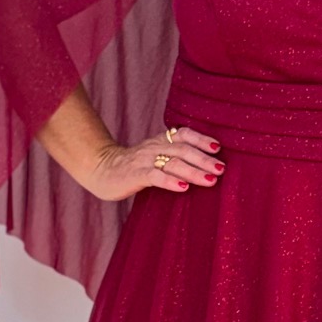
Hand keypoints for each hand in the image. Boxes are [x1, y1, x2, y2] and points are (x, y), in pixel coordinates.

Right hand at [82, 125, 224, 201]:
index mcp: (161, 141)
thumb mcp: (155, 156)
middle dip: (204, 159)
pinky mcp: (135, 175)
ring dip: (194, 171)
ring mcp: (144, 160)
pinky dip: (171, 181)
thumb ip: (175, 157)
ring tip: (211, 179)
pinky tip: (184, 187)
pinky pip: (155, 176)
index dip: (201, 139)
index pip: (184, 134)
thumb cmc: (134, 166)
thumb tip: (206, 167)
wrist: (101, 169)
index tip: (218, 147)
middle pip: (183, 149)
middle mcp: (154, 148)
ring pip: (173, 162)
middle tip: (221, 168)